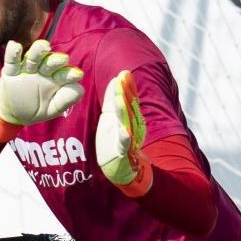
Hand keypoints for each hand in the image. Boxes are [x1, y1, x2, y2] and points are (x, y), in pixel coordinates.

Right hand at [0, 39, 84, 125]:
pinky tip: (14, 45)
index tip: (78, 75)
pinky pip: (12, 62)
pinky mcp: (10, 72)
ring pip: (32, 58)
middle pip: (49, 62)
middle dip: (55, 60)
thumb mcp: (53, 108)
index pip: (63, 73)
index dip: (70, 74)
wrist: (15, 115)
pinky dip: (12, 54)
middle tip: (63, 59)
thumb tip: (80, 88)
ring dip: (37, 51)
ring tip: (44, 46)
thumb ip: (66, 100)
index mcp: (55, 79)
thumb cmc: (38, 110)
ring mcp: (26, 70)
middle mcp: (42, 71)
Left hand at [96, 70, 147, 187]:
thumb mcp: (111, 117)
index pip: (126, 99)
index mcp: (125, 116)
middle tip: (123, 78)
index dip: (125, 87)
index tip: (123, 73)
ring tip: (120, 98)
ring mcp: (126, 138)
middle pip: (127, 107)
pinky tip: (125, 131)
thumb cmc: (115, 140)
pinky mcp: (122, 152)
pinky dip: (125, 137)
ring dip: (123, 110)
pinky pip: (124, 144)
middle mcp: (129, 125)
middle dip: (125, 93)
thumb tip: (115, 78)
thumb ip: (113, 99)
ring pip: (126, 122)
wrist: (120, 167)